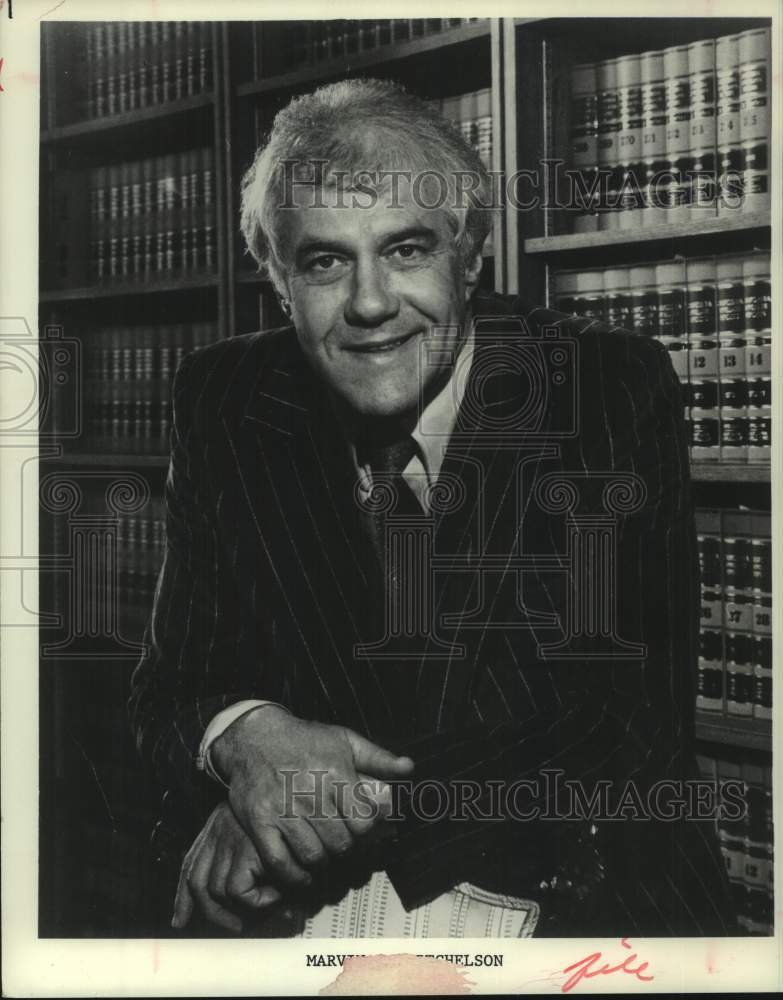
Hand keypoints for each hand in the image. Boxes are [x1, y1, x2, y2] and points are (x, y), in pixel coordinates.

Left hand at [172, 801, 280, 932]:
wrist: (308, 796)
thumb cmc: (290, 822)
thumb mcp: (262, 839)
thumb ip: (242, 865)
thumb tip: (236, 913)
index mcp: (219, 824)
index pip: (190, 865)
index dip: (184, 898)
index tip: (180, 920)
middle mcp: (220, 829)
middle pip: (197, 883)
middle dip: (210, 913)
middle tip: (236, 926)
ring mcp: (232, 840)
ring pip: (218, 891)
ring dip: (242, 907)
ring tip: (268, 901)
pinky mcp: (248, 850)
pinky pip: (239, 891)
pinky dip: (258, 901)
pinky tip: (276, 894)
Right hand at [211, 706, 413, 887]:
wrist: (255, 736)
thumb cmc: (305, 739)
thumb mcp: (344, 739)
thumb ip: (378, 757)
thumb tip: (408, 767)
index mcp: (335, 773)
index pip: (363, 823)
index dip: (367, 832)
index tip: (362, 831)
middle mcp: (310, 792)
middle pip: (340, 843)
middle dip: (346, 848)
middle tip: (342, 843)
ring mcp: (282, 809)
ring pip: (313, 855)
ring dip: (323, 861)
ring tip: (323, 853)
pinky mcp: (260, 822)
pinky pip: (280, 861)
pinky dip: (294, 875)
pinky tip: (302, 872)